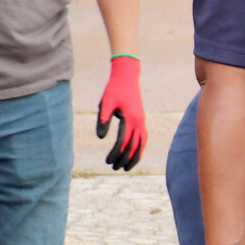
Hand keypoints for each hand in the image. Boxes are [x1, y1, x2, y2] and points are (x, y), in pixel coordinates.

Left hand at [96, 54, 146, 169]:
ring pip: (142, 144)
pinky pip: (143, 137)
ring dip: (135, 157)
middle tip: (114, 168)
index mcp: (131, 119)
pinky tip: (134, 153)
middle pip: (134, 146)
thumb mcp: (105, 104)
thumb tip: (100, 138)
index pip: (124, 142)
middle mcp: (139, 121)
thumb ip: (102, 120)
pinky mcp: (141, 119)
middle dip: (125, 159)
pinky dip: (140, 148)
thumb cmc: (114, 89)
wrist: (127, 76)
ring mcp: (142, 120)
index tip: (107, 161)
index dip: (116, 153)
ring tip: (126, 167)